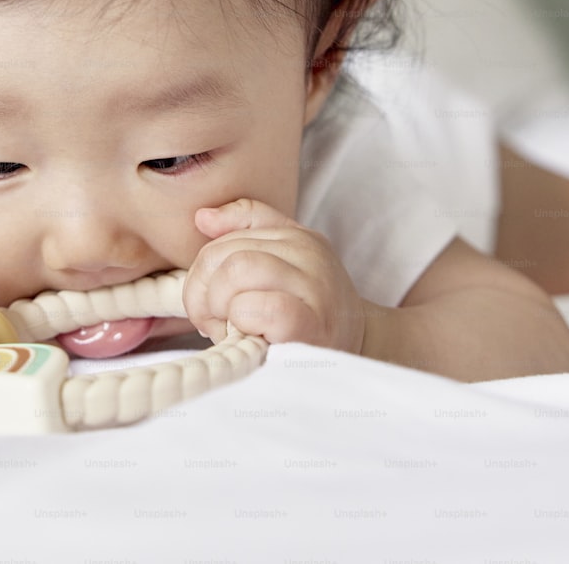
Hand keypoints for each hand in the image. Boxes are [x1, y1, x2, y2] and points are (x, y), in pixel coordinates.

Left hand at [183, 198, 364, 353]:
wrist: (366, 352)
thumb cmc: (311, 314)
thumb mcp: (283, 266)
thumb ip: (245, 231)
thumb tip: (202, 217)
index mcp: (297, 236)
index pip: (227, 234)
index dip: (202, 270)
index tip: (207, 300)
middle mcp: (308, 253)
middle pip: (224, 253)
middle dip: (202, 292)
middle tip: (212, 321)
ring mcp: (314, 286)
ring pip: (237, 270)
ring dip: (218, 307)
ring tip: (228, 329)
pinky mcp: (312, 324)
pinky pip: (259, 307)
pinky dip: (242, 322)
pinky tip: (250, 337)